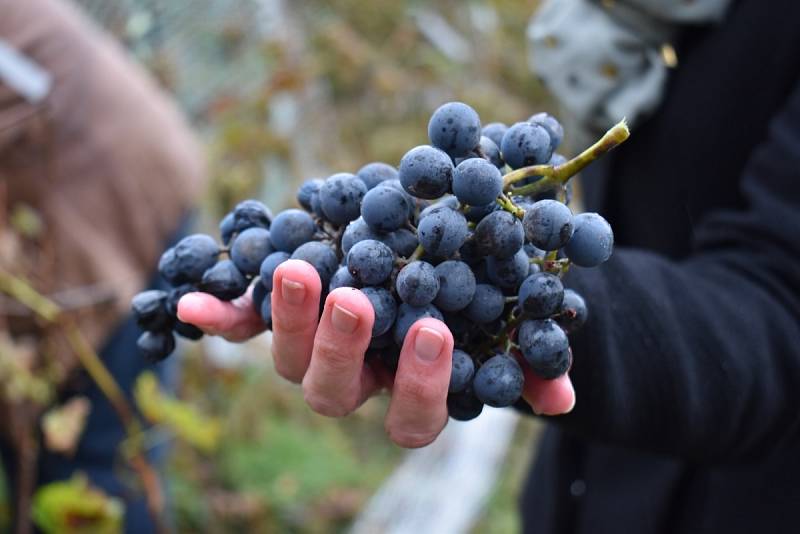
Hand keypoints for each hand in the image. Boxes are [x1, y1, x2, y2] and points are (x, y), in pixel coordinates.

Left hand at [178, 259, 575, 447]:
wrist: (432, 253)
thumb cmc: (477, 297)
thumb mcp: (505, 318)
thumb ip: (531, 357)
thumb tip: (563, 398)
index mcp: (411, 389)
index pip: (412, 418)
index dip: (419, 385)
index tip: (432, 331)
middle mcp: (359, 379)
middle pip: (335, 393)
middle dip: (343, 348)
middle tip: (355, 298)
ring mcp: (316, 350)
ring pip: (290, 362)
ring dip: (289, 322)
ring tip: (299, 270)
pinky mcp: (285, 313)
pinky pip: (246, 323)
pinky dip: (221, 315)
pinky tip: (190, 303)